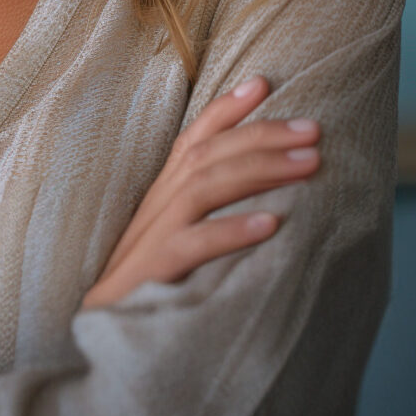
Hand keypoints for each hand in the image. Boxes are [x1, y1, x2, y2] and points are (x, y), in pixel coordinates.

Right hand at [79, 74, 321, 310]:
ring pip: (204, 187)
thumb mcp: (177, 240)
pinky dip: (231, 231)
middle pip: (207, 154)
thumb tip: (266, 199)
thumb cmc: (147, 286)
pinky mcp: (152, 272)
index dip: (225, 108)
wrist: (100, 332)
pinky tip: (271, 224)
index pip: (192, 138)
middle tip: (315, 129)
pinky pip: (191, 245)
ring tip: (309, 163)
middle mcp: (157, 206)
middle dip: (262, 134)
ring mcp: (152, 236)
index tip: (263, 83)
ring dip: (260, 170)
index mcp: (163, 195)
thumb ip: (206, 214)